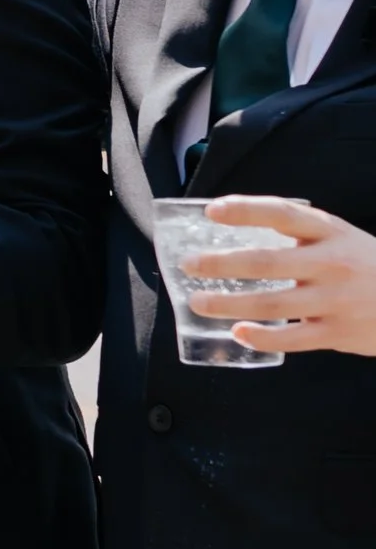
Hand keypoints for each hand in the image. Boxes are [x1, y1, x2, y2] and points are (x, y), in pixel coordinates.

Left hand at [186, 194, 375, 356]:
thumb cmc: (367, 266)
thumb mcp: (342, 238)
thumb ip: (302, 235)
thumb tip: (240, 228)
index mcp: (331, 232)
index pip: (283, 213)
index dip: (245, 210)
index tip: (211, 210)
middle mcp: (332, 262)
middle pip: (266, 262)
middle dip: (221, 264)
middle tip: (189, 264)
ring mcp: (335, 299)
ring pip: (271, 303)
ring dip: (228, 304)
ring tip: (199, 302)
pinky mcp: (337, 332)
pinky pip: (290, 338)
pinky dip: (261, 337)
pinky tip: (238, 333)